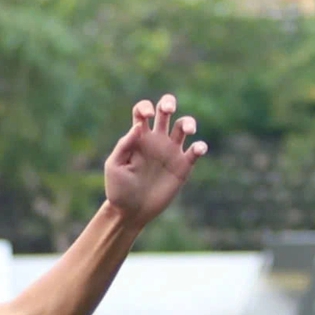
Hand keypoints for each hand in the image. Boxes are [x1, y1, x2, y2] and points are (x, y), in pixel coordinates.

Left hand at [104, 93, 207, 227]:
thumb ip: (124, 145)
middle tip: (168, 110)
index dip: (145, 107)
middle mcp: (156, 140)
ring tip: (188, 130)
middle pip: (166, 111)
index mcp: (138, 137)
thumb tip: (138, 127)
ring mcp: (171, 151)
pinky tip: (196, 150)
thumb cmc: (118, 189)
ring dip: (188, 122)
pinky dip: (200, 146)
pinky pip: (196, 150)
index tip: (146, 117)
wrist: (131, 211)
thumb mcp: (114, 167)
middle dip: (168, 103)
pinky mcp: (183, 165)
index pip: (142, 112)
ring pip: (184, 126)